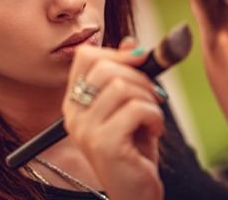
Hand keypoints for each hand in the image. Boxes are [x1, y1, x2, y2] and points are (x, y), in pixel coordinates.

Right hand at [62, 38, 164, 199]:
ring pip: (122, 86)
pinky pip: (136, 109)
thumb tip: (132, 43)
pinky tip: (153, 130)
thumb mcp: (130, 106)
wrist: (135, 192)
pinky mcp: (103, 143)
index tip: (140, 62)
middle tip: (152, 97)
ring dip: (149, 99)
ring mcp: (85, 129)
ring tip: (152, 118)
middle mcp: (73, 114)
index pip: (86, 56)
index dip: (117, 53)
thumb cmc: (133, 148)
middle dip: (140, 76)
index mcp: (75, 102)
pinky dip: (154, 116)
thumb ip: (128, 74)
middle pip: (105, 66)